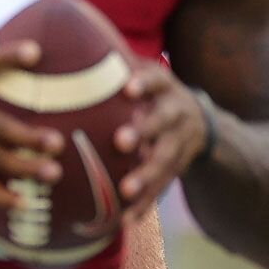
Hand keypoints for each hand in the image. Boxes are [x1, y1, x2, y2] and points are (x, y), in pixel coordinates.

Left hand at [113, 61, 208, 219]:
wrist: (200, 122)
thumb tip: (68, 49)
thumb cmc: (153, 95)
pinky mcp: (178, 168)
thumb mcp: (145, 76)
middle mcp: (177, 112)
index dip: (144, 83)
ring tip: (125, 191)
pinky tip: (128, 219)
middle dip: (144, 131)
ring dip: (146, 176)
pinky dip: (146, 203)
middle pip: (164, 121)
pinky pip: (163, 187)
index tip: (128, 88)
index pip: (157, 80)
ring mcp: (181, 142)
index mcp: (165, 87)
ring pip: (165, 159)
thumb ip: (115, 67)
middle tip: (121, 141)